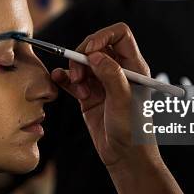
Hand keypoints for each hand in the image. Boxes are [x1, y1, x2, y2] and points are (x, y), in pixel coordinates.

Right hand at [51, 22, 159, 169]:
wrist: (125, 157)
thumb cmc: (133, 131)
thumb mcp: (124, 101)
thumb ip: (111, 75)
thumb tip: (95, 55)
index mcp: (134, 67)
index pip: (120, 35)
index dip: (103, 37)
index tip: (88, 50)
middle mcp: (118, 71)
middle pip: (96, 46)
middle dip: (83, 56)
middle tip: (79, 75)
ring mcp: (103, 82)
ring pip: (83, 62)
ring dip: (74, 70)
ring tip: (79, 89)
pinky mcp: (89, 95)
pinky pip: (73, 79)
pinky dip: (64, 77)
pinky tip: (58, 80)